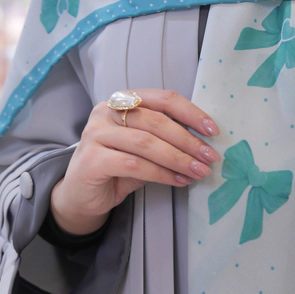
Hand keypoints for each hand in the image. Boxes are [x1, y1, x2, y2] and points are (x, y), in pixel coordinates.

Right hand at [50, 89, 220, 234]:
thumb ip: (166, 140)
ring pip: (146, 143)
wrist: (81, 195)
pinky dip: (161, 174)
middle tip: (210, 157)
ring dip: (178, 159)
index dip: (191, 112)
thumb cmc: (117, 167)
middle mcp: (106, 111)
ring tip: (199, 171)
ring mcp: (96, 134)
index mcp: (123, 101)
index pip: (163, 99)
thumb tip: (204, 145)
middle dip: (188, 141)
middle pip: (156, 121)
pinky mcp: (92, 159)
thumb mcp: (144, 149)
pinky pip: (135, 165)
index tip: (213, 130)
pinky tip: (178, 181)